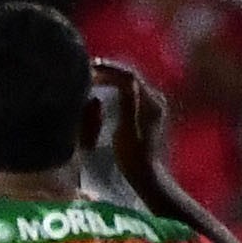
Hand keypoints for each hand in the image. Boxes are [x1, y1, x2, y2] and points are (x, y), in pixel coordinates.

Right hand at [98, 59, 173, 195]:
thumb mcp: (127, 128)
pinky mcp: (146, 112)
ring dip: (111, 80)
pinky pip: (129, 93)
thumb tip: (123, 78)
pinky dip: (115, 89)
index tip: (90, 68)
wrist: (145, 174)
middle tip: (87, 72)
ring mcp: (151, 105)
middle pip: (130, 77)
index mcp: (151, 101)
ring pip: (129, 84)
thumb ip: (127, 102)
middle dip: (109, 73)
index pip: (129, 76)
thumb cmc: (133, 155)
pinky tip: (102, 91)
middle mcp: (154, 99)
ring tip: (92, 78)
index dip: (110, 70)